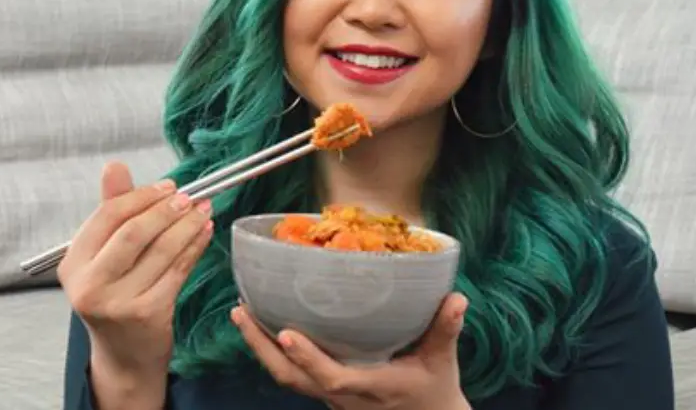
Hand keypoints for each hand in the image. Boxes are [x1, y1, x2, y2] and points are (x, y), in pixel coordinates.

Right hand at [57, 162, 213, 404]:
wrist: (124, 356)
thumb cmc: (115, 297)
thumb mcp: (103, 257)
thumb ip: (111, 210)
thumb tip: (115, 166)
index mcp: (72, 265)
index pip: (107, 216)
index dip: (141, 196)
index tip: (167, 187)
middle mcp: (90, 285)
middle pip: (134, 232)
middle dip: (166, 209)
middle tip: (189, 197)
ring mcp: (119, 302)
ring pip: (162, 250)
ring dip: (188, 225)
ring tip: (204, 210)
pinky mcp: (149, 314)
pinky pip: (179, 270)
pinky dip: (195, 247)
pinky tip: (205, 233)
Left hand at [232, 293, 471, 409]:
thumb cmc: (434, 391)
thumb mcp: (442, 362)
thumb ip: (445, 330)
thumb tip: (456, 298)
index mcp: (370, 387)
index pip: (332, 378)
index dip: (308, 358)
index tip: (286, 334)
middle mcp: (343, 396)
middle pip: (291, 379)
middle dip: (261, 348)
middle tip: (240, 313)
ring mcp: (332, 396)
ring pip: (287, 378)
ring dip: (261, 348)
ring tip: (242, 314)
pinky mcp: (328, 391)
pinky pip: (294, 375)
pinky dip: (275, 352)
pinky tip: (265, 326)